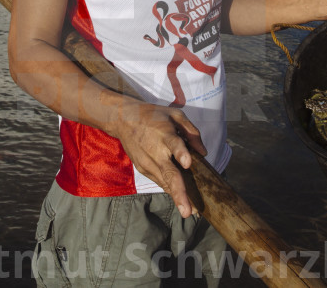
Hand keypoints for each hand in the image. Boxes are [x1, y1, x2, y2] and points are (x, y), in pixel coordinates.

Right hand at [112, 101, 206, 217]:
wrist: (123, 119)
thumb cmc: (153, 116)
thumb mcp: (175, 115)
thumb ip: (191, 132)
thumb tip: (203, 153)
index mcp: (165, 134)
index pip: (173, 144)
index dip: (180, 154)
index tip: (187, 164)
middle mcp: (155, 152)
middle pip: (168, 174)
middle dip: (179, 193)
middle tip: (188, 211)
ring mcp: (147, 163)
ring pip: (164, 183)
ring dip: (177, 197)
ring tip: (190, 211)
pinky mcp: (142, 168)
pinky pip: (159, 181)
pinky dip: (169, 189)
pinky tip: (180, 200)